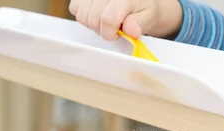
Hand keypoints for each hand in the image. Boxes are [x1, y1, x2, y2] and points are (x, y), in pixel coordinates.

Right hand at [68, 0, 182, 40]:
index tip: (118, 35)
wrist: (139, 0)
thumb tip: (131, 30)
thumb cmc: (144, 9)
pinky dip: (84, 15)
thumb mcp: (149, 16)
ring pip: (82, 16)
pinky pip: (74, 8)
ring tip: (107, 21)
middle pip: (92, 19)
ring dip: (93, 24)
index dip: (111, 33)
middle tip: (114, 28)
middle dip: (103, 30)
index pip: (108, 19)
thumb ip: (139, 23)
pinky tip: (97, 14)